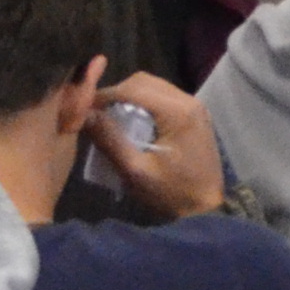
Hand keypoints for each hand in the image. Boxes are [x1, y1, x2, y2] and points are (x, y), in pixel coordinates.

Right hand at [90, 75, 223, 218]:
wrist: (206, 208)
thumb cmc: (171, 193)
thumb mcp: (135, 171)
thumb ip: (110, 140)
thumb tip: (85, 114)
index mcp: (178, 112)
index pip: (133, 88)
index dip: (105, 94)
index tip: (84, 107)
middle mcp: (190, 101)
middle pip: (144, 81)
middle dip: (117, 93)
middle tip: (97, 112)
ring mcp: (196, 107)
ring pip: (154, 87)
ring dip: (130, 97)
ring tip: (111, 117)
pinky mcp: (196, 116)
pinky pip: (164, 98)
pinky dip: (145, 103)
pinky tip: (132, 122)